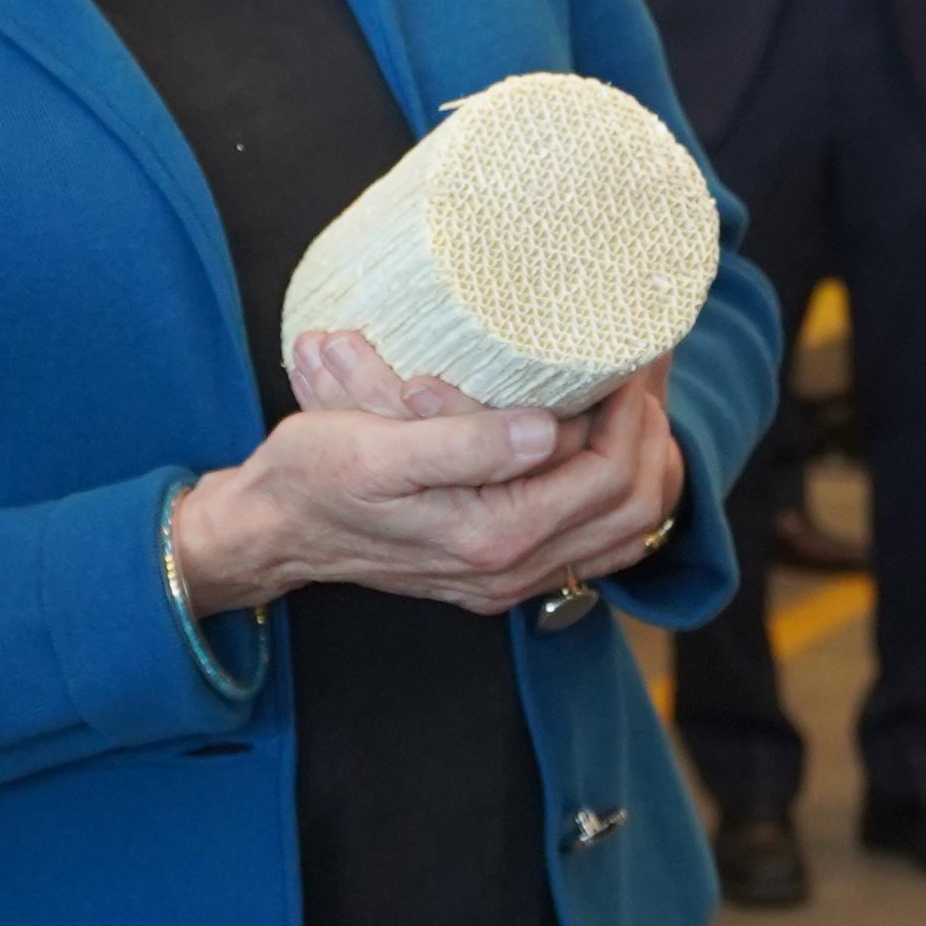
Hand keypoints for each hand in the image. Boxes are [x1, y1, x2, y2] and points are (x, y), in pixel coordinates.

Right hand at [192, 340, 685, 615]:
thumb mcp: (375, 447)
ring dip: (646, 462)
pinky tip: (608, 445)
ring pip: (626, 532)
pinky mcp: (502, 568)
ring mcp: (511, 577)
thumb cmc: (315, 477)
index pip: (606, 476)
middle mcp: (513, 570)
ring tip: (636, 396)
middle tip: (645, 362)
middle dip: (651, 428)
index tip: (630, 348)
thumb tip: (545, 427)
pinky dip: (621, 494)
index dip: (631, 409)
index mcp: (491, 537)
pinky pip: (596, 543)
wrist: (274, 530)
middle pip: (634, 507)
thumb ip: (465, 445)